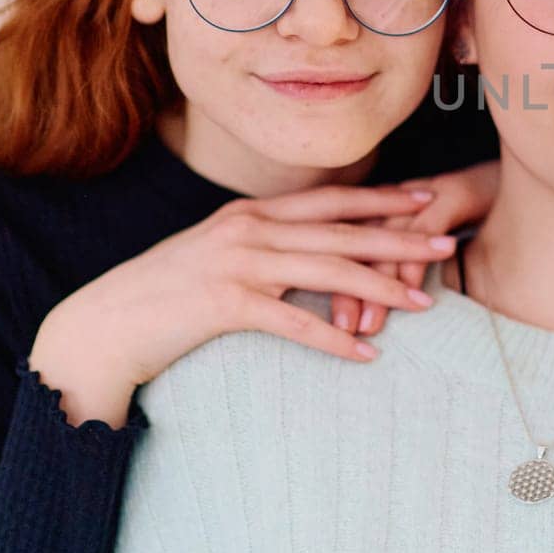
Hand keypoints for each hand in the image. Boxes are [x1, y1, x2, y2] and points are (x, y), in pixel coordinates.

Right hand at [28, 184, 457, 428]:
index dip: (381, 198)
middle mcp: (249, 228)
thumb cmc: (167, 293)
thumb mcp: (218, 252)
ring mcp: (237, 263)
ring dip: (382, 288)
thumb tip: (311, 249)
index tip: (426, 197)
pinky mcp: (225, 304)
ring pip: (328, 271)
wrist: (105, 323)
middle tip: (447, 243)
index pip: (330, 200)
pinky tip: (366, 355)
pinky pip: (294, 321)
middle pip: (341, 230)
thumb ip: (263, 243)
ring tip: (425, 302)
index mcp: (251, 212)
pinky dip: (334, 338)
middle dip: (400, 236)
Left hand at [331, 160, 500, 336]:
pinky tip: (410, 293)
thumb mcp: (439, 234)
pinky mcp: (454, 194)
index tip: (332, 324)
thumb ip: (417, 257)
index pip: (350, 245)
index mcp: (389, 206)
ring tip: (369, 325)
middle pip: (360, 243)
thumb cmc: (481, 209)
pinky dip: (416, 262)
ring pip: (389, 240)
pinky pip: (427, 229)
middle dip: (347, 290)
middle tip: (344, 330)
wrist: (525, 169)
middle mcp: (401, 198)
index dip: (336, 282)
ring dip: (377, 286)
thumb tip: (400, 299)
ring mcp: (426, 195)